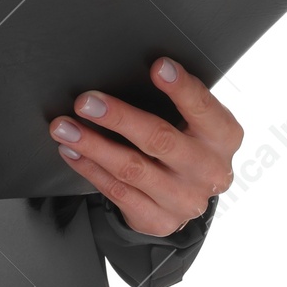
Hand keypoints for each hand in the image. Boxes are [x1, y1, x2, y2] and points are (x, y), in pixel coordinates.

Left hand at [49, 57, 241, 237]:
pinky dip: (90, 168)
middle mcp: (208, 170)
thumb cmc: (185, 139)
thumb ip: (176, 98)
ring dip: (93, 145)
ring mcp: (185, 199)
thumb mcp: (193, 119)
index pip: (203, 108)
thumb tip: (135, 67)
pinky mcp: (159, 219)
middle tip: (86, 102)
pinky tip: (72, 151)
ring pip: (132, 169)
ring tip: (64, 127)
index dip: (181, 87)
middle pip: (160, 140)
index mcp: (223, 136)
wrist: (188, 192)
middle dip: (119, 118)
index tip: (158, 66)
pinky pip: (118, 192)